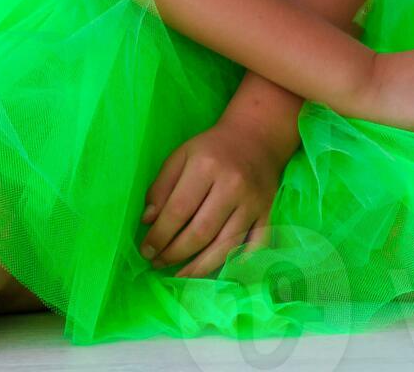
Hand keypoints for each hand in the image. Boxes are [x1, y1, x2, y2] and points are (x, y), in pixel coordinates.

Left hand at [137, 119, 284, 278]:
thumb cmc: (212, 149)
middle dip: (175, 254)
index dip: (159, 235)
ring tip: (179, 275)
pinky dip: (236, 265)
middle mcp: (232, 186)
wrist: (256, 138)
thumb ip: (161, 187)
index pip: (178, 210)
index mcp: (206, 166)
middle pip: (201, 232)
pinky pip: (253, 248)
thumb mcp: (181, 155)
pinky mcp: (268, 215)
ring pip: (225, 247)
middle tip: (158, 263)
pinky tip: (216, 272)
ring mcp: (253, 203)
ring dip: (199, 267)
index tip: (145, 251)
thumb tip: (148, 222)